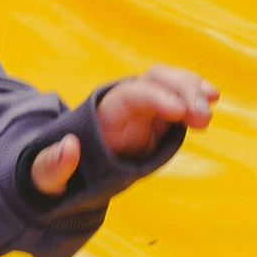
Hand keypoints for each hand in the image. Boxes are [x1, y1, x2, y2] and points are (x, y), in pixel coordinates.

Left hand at [31, 66, 218, 194]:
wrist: (67, 175)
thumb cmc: (53, 175)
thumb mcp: (45, 177)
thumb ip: (53, 165)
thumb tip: (69, 146)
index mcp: (101, 114)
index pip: (131, 95)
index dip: (156, 98)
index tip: (178, 112)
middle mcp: (125, 104)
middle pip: (155, 80)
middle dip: (181, 90)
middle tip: (202, 117)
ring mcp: (145, 110)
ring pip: (170, 83)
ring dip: (193, 91)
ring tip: (207, 114)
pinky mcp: (159, 121)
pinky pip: (181, 100)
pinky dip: (197, 97)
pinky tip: (211, 101)